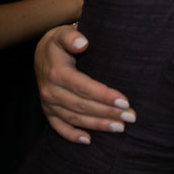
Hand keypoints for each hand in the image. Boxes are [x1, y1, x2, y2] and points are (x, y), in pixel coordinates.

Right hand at [35, 25, 134, 143]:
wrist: (42, 52)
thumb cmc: (60, 42)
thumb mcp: (63, 33)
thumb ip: (72, 36)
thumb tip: (82, 43)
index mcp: (58, 73)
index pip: (85, 87)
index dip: (104, 96)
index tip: (125, 102)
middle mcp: (51, 91)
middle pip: (83, 106)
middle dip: (108, 113)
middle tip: (131, 117)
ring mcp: (48, 103)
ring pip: (75, 118)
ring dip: (97, 125)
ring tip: (120, 128)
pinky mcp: (48, 110)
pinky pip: (58, 126)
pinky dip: (72, 135)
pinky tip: (88, 140)